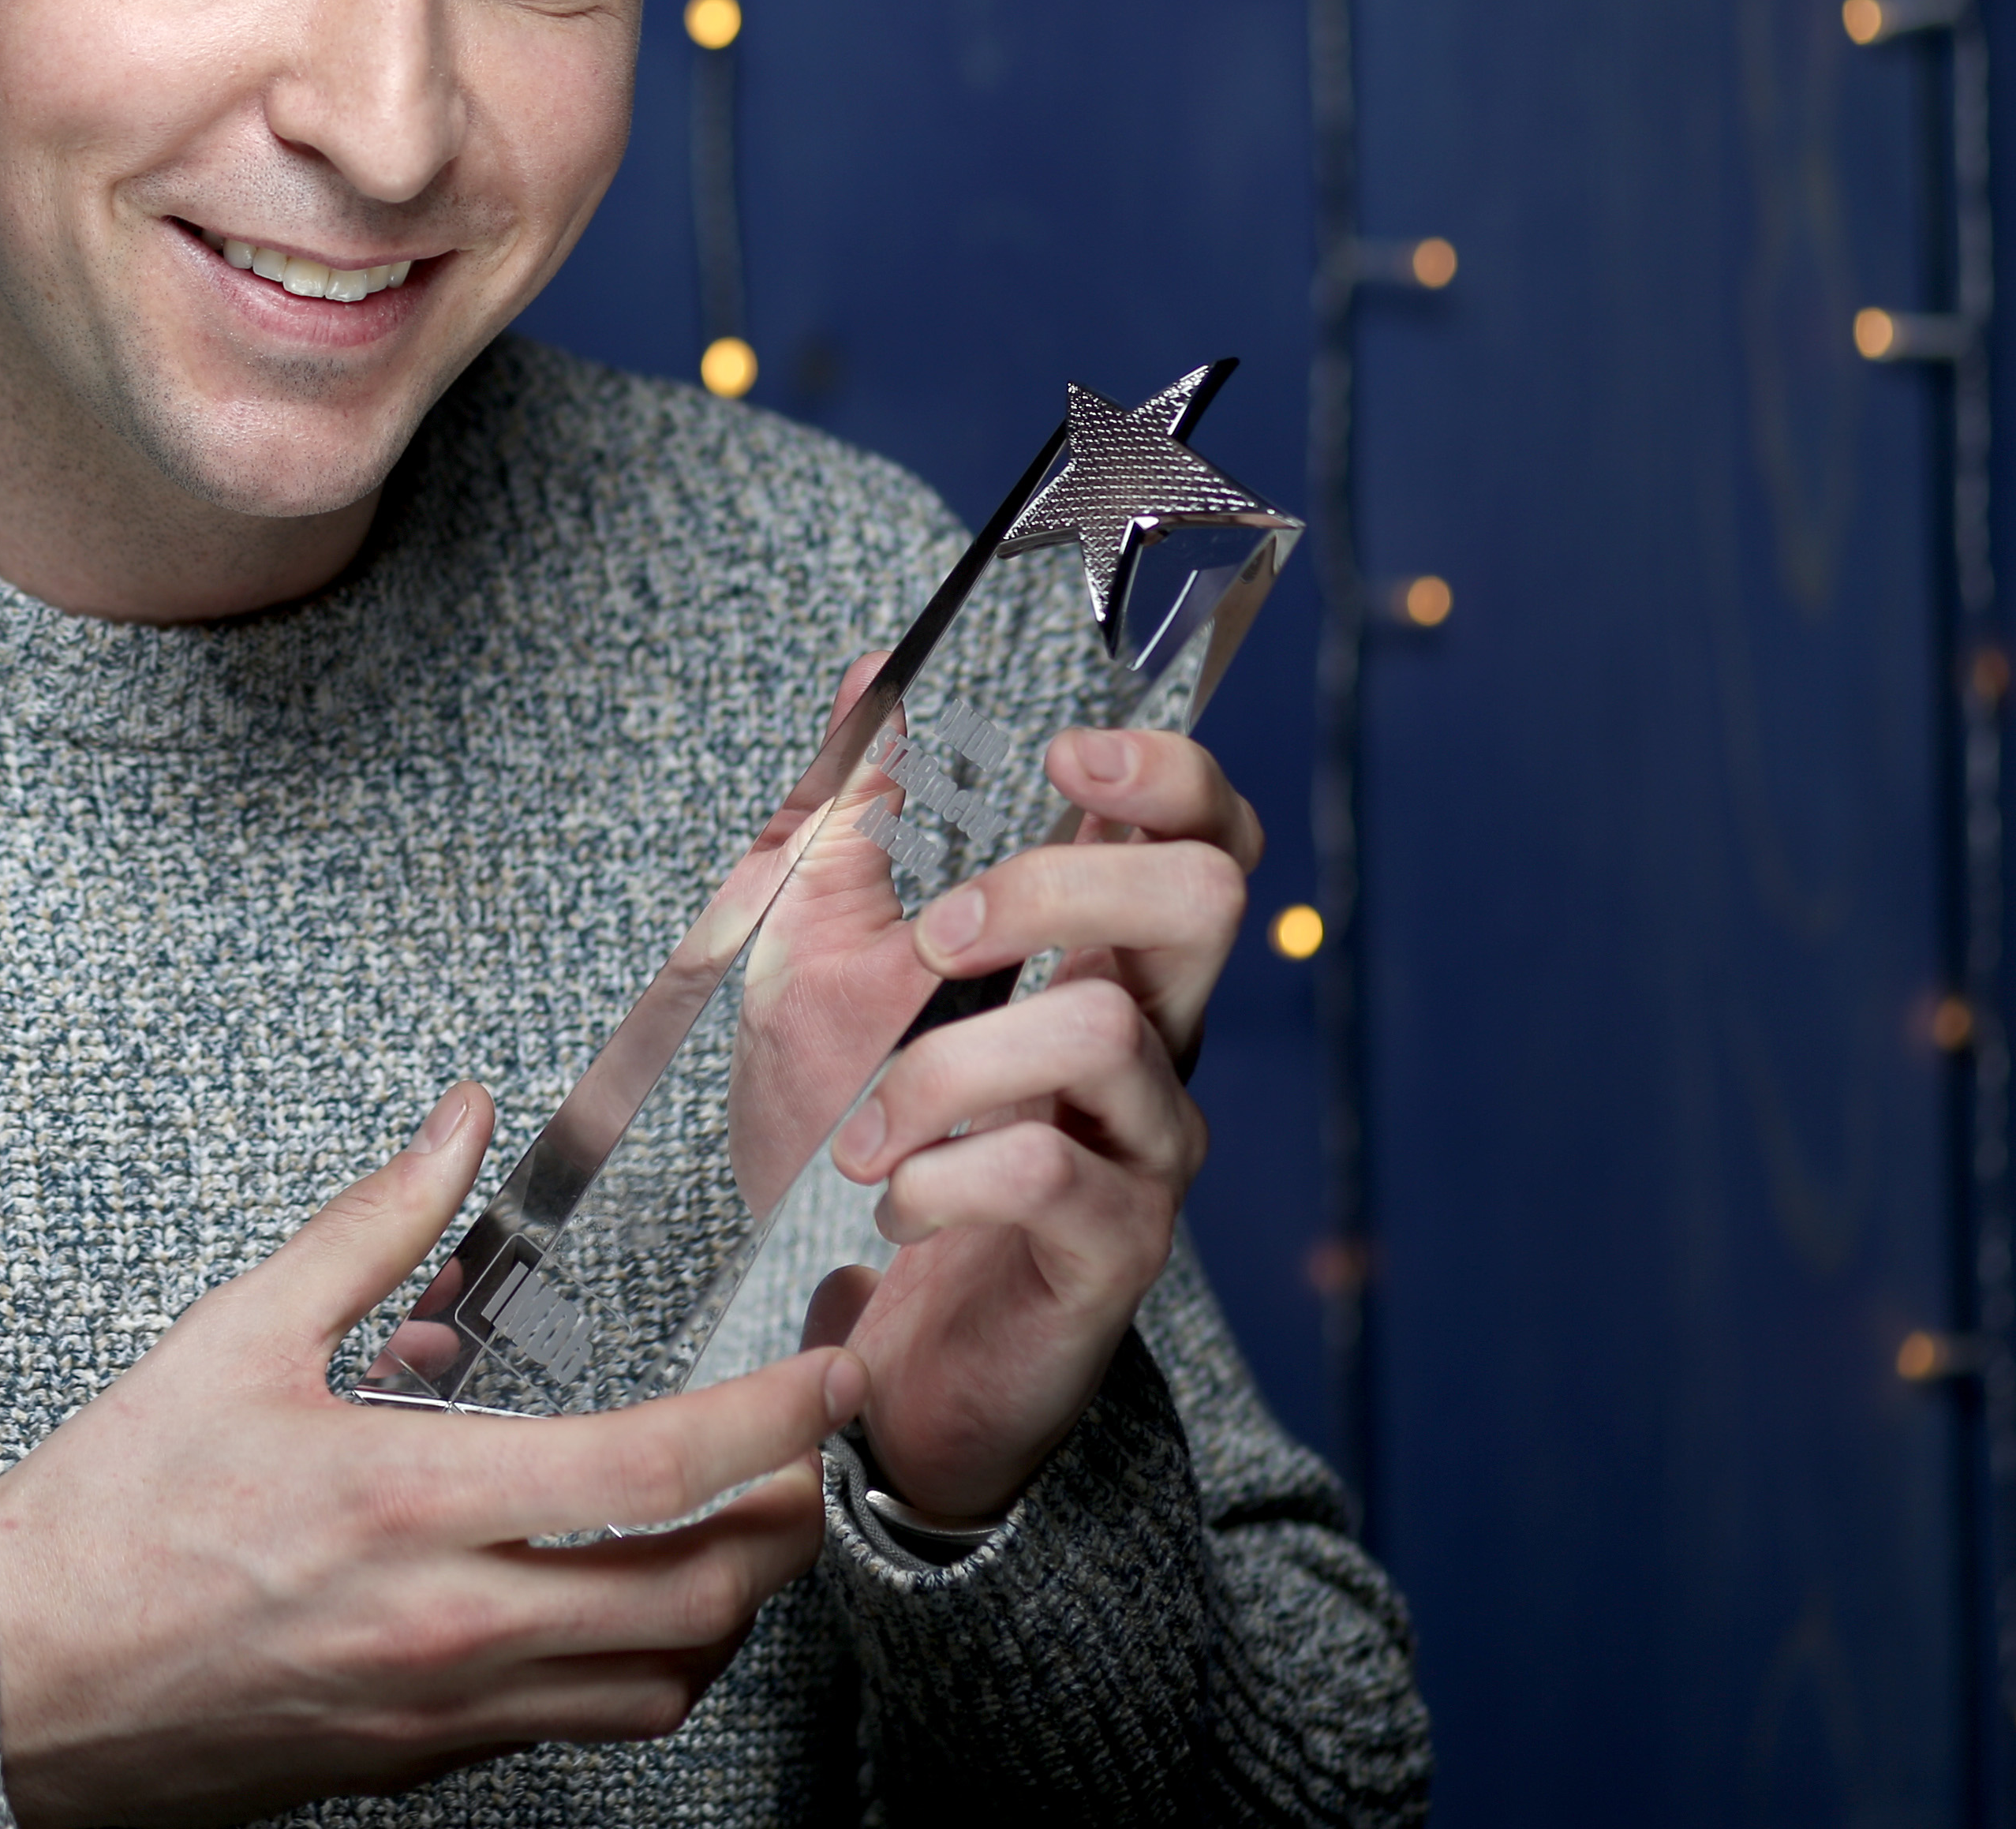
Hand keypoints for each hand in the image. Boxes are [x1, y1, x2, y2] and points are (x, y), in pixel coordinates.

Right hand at [0, 1084, 869, 1827]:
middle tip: (798, 1450)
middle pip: (703, 1596)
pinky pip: (581, 1727)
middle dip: (785, 1518)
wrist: (12, 1676)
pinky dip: (638, 1665)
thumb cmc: (113, 1511)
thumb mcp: (236, 1337)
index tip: (829, 1371)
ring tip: (724, 1524)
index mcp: (414, 1504)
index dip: (772, 1420)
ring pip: (663, 1681)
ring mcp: (444, 1711)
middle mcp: (453, 1626)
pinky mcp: (419, 1762)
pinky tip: (613, 1599)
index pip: (656, 1473)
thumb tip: (461, 1124)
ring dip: (725, 1605)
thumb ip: (372, 1227)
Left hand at [818, 723, 1261, 1521]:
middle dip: (1057, 883)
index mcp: (1093, 956)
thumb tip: (876, 673)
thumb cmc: (845, 1141)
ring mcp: (1146, 1146)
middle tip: (939, 937)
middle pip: (1205, 896)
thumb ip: (844, 825)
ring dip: (946, 1065)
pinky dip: (939, 1174)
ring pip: (1102, 1034)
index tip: (1066, 752)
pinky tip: (891, 1201)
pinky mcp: (1116, 1249)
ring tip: (863, 1132)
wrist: (841, 1341)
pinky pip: (1048, 1169)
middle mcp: (1150, 1040)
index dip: (1168, 772)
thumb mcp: (811, 959)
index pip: (1204, 832)